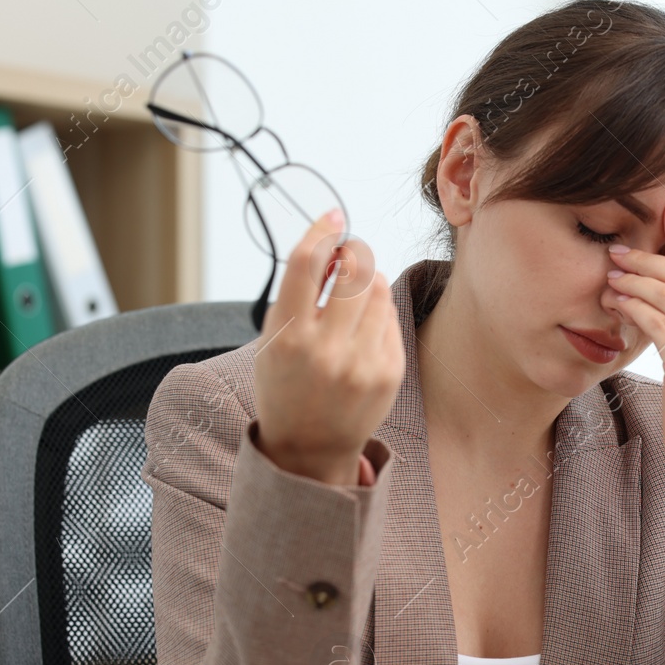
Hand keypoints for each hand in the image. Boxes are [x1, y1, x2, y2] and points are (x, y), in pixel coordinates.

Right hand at [252, 209, 403, 485]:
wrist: (310, 448)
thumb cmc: (286, 385)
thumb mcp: (273, 340)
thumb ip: (297, 295)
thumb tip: (333, 244)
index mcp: (288, 338)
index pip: (308, 264)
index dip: (323, 230)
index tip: (334, 216)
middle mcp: (326, 351)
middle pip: (352, 270)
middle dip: (352, 254)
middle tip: (346, 259)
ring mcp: (362, 364)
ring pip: (377, 290)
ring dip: (367, 282)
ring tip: (352, 300)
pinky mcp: (390, 373)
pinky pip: (391, 320)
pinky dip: (378, 314)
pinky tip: (363, 333)